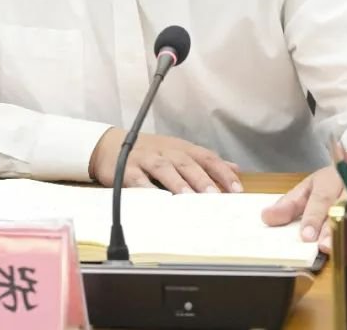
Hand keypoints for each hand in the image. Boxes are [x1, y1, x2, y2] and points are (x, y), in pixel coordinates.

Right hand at [88, 128, 241, 193]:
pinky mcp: (127, 169)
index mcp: (181, 148)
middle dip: (202, 179)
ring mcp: (146, 159)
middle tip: (215, 196)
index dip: (222, 172)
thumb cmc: (149, 152)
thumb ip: (205, 161)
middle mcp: (166, 152)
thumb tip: (234, 168)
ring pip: (165, 169)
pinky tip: (156, 200)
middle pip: (187, 163)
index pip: (206, 157)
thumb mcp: (178, 152)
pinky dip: (147, 189)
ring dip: (178, 183)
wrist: (109, 145)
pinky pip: (138, 180)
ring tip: (189, 198)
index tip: (237, 189)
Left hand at [261, 149, 346, 253]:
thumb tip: (266, 218)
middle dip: (332, 229)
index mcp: (330, 181)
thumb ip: (288, 204)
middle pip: (343, 208)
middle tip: (323, 246)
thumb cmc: (332, 183)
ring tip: (336, 249)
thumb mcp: (307, 188)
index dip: (313, 218)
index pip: (321, 200)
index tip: (306, 236)